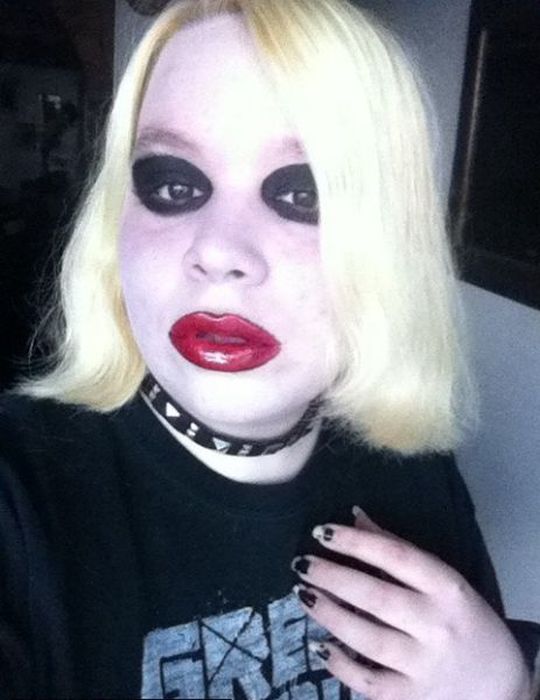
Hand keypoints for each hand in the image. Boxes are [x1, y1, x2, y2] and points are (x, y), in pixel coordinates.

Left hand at [291, 508, 531, 699]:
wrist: (501, 686)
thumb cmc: (465, 621)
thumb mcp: (444, 581)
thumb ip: (399, 550)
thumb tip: (354, 516)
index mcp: (448, 588)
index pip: (397, 557)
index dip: (356, 542)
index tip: (322, 531)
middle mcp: (438, 626)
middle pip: (376, 597)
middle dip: (332, 577)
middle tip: (301, 563)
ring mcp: (425, 666)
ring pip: (367, 638)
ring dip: (329, 614)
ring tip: (303, 594)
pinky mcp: (413, 698)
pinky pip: (368, 683)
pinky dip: (340, 665)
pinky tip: (319, 644)